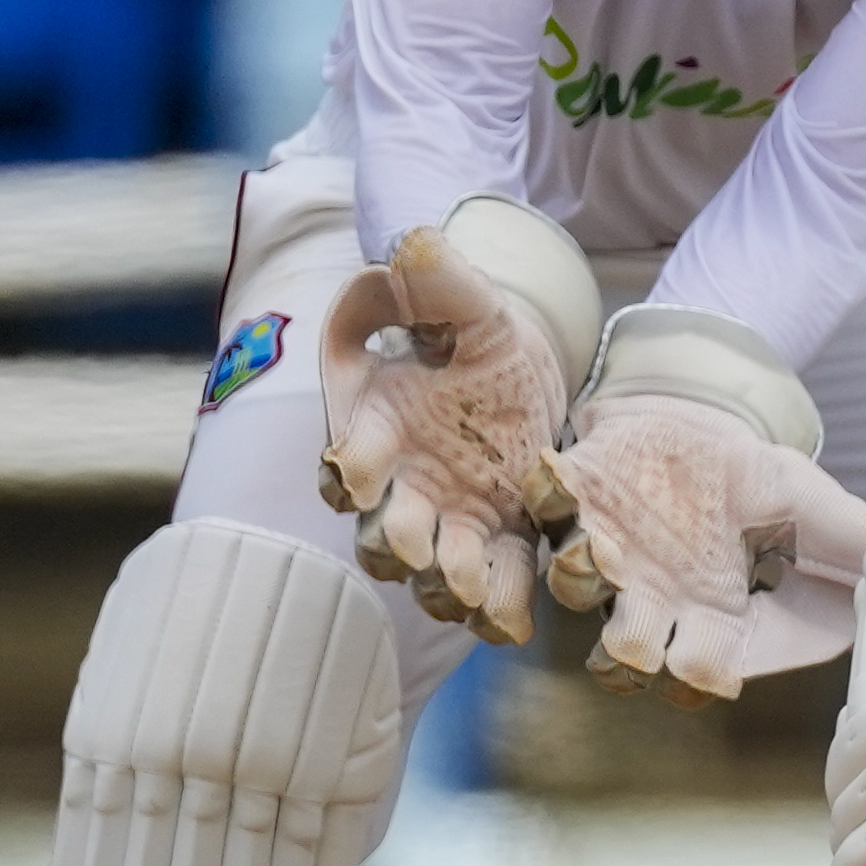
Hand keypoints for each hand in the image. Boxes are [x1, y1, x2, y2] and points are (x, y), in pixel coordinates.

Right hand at [314, 223, 572, 643]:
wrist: (518, 368)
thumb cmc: (471, 330)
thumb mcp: (463, 297)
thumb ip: (433, 280)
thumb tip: (414, 244)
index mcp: (376, 429)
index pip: (347, 461)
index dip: (349, 469)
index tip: (357, 472)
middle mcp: (402, 487)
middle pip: (382, 533)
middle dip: (397, 542)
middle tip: (419, 547)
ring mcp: (449, 519)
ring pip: (432, 572)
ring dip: (447, 584)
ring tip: (471, 589)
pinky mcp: (501, 539)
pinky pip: (494, 582)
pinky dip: (500, 605)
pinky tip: (514, 621)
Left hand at [523, 309, 865, 707]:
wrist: (705, 426)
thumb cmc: (765, 484)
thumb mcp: (821, 512)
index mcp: (715, 623)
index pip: (700, 674)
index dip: (696, 674)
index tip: (706, 663)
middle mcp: (657, 603)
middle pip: (628, 656)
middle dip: (631, 649)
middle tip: (640, 626)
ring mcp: (610, 554)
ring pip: (578, 590)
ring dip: (584, 575)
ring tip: (603, 550)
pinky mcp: (574, 502)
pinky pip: (545, 509)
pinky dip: (548, 496)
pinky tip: (562, 479)